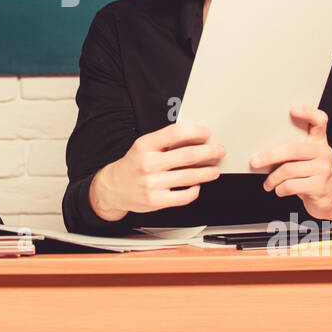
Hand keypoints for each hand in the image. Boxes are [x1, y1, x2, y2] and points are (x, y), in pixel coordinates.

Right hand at [90, 120, 223, 221]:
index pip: (175, 133)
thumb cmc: (132, 166)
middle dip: (209, 152)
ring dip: (207, 172)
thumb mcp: (142, 147)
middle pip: (187, 155)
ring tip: (214, 170)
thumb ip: (164, 141)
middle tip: (218, 151)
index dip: (195, 131)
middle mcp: (148, 163)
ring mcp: (152, 183)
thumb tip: (192, 136)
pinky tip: (196, 186)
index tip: (206, 133)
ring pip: (189, 176)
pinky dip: (194, 190)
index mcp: (144, 145)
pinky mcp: (156, 200)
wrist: (113, 188)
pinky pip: (184, 196)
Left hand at [252, 104, 331, 217]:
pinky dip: (280, 189)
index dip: (308, 113)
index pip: (319, 121)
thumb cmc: (311, 175)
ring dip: (272, 178)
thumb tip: (261, 150)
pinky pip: (291, 185)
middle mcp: (324, 152)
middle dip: (269, 156)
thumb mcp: (306, 159)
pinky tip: (279, 190)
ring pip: (288, 170)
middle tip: (254, 162)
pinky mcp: (320, 186)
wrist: (331, 198)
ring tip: (268, 183)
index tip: (292, 110)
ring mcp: (324, 169)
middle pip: (293, 149)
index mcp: (320, 141)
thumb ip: (292, 151)